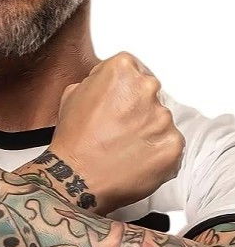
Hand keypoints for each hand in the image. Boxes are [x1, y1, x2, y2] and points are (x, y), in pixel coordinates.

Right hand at [20, 52, 184, 214]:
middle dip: (138, 107)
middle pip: (150, 92)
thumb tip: (107, 85)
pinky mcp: (173, 144)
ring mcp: (162, 117)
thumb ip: (97, 82)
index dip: (123, 87)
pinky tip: (136, 157)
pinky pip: (170, 143)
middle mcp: (146, 88)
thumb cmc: (73, 139)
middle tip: (120, 126)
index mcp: (122, 70)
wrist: (77, 177)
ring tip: (125, 145)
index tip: (118, 100)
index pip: (133, 68)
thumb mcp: (73, 94)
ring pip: (161, 119)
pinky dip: (157, 151)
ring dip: (148, 129)